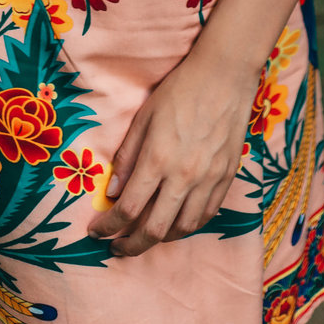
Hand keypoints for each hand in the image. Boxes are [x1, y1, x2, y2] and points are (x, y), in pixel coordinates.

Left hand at [87, 53, 254, 256]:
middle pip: (154, 229)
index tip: (97, 231)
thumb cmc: (180, 90)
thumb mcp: (144, 117)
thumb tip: (113, 192)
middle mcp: (184, 177)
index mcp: (158, 159)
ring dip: (160, 239)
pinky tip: (176, 223)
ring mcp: (209, 180)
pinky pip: (207, 216)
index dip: (108, 226)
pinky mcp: (227, 178)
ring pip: (183, 229)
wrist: (224, 75)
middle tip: (117, 247)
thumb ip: (128, 156)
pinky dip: (188, 226)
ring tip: (145, 235)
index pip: (128, 209)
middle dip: (131, 246)